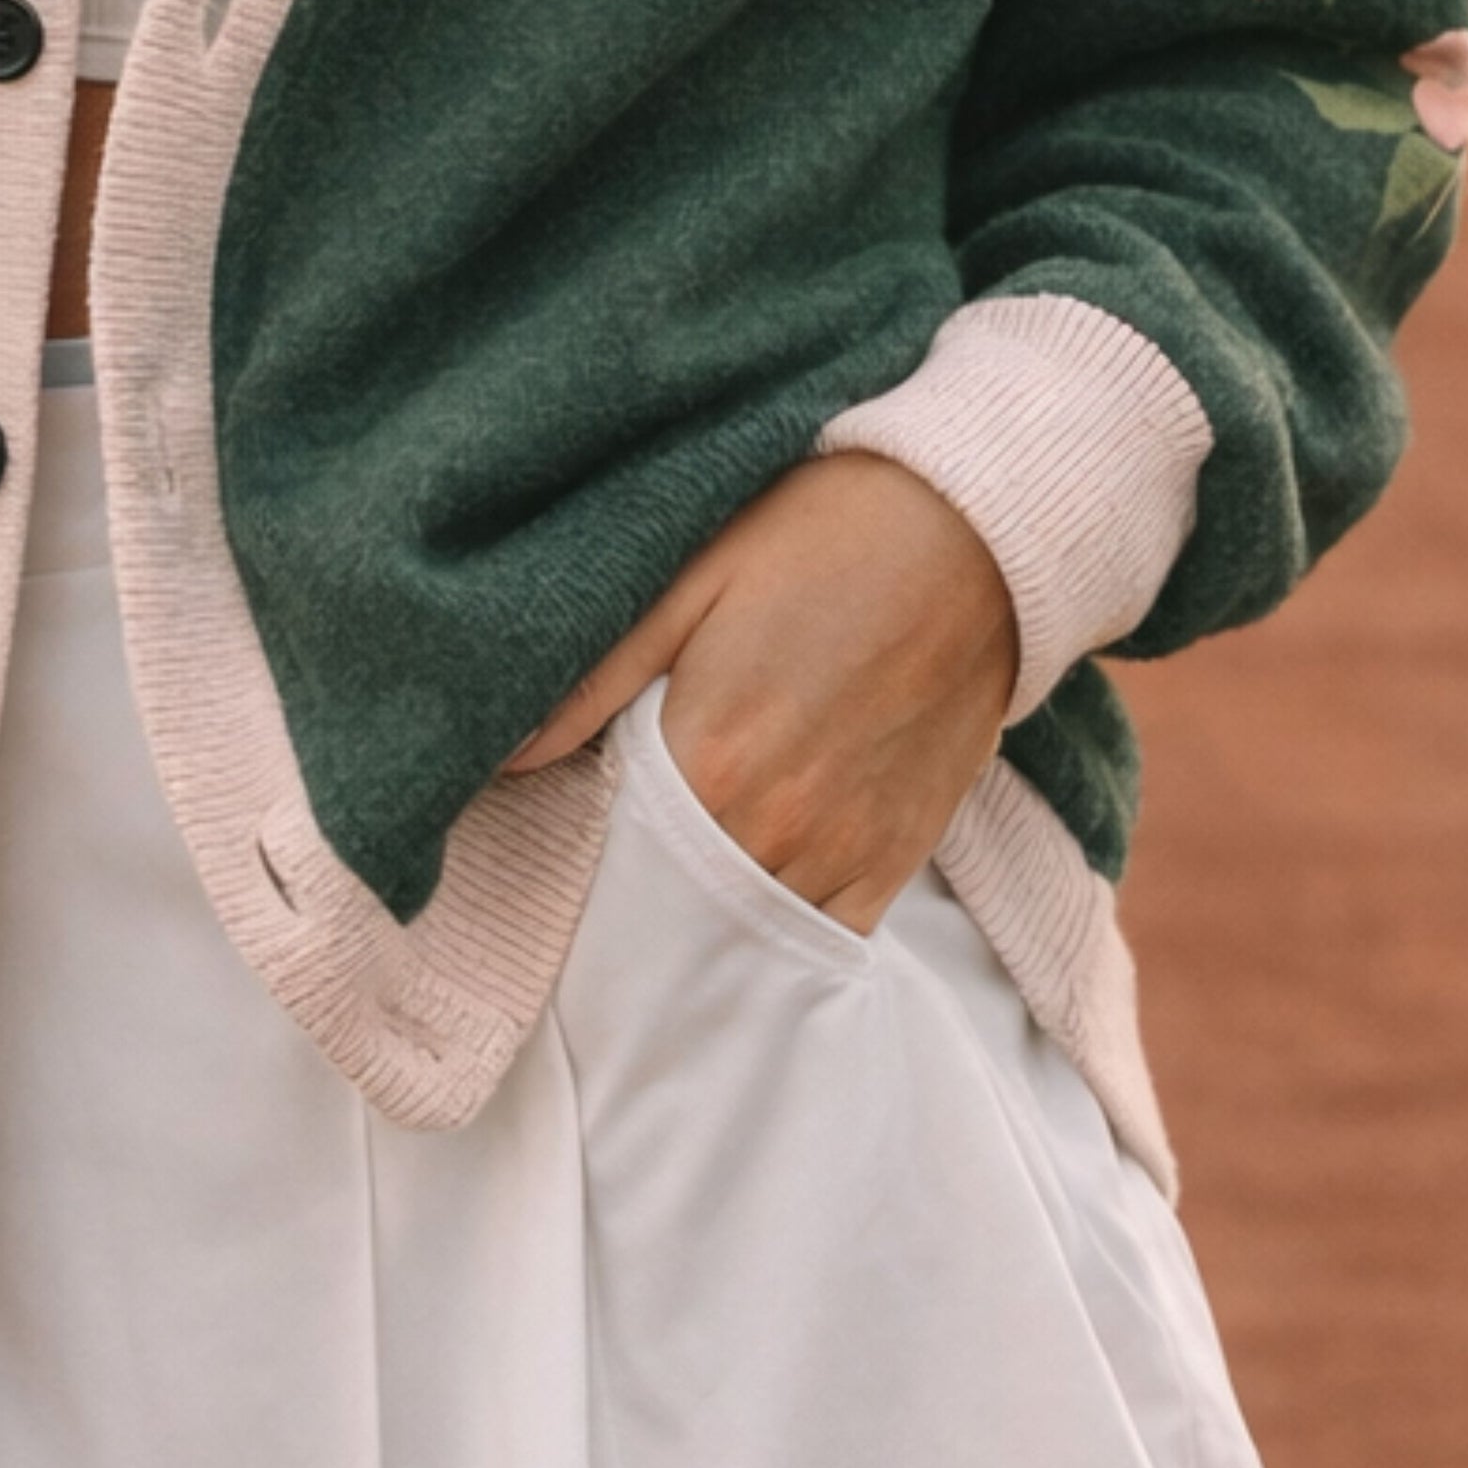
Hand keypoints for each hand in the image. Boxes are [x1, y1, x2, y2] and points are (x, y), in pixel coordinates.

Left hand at [501, 453, 1018, 935]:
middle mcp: (777, 828)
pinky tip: (752, 907)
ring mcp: (846, 851)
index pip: (615, 864)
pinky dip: (784, 935)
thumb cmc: (815, 536)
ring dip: (709, 925)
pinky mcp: (900, 853)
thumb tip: (499, 756)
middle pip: (680, 913)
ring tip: (674, 897)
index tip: (554, 866)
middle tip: (605, 891)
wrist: (968, 528)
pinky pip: (830, 939)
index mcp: (709, 759)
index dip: (581, 869)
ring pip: (753, 937)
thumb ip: (592, 679)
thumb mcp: (687, 581)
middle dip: (638, 907)